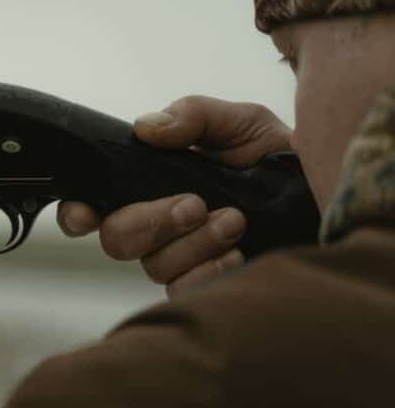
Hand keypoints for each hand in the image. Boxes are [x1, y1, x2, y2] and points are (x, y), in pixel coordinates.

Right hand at [56, 96, 292, 297]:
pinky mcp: (207, 284)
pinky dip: (208, 271)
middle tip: (194, 204)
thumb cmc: (280, 159)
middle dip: (150, 221)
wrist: (331, 193)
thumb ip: (192, 116)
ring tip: (235, 220)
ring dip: (192, 243)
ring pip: (153, 265)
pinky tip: (237, 252)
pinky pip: (184, 291)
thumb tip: (146, 128)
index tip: (86, 213)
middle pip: (116, 239)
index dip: (78, 213)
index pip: (95, 204)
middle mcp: (159, 225)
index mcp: (151, 184)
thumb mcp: (240, 122)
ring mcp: (181, 258)